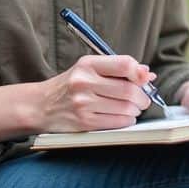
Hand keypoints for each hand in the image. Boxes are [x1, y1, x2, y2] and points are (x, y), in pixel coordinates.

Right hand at [36, 54, 155, 131]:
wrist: (41, 106)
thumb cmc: (69, 86)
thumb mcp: (88, 69)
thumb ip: (117, 69)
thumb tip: (147, 73)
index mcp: (87, 65)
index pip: (124, 64)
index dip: (140, 73)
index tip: (143, 79)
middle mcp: (84, 82)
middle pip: (129, 90)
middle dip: (143, 97)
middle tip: (142, 99)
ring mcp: (84, 104)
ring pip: (127, 108)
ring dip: (135, 110)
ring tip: (131, 108)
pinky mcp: (84, 123)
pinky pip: (118, 123)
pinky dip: (126, 121)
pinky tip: (121, 117)